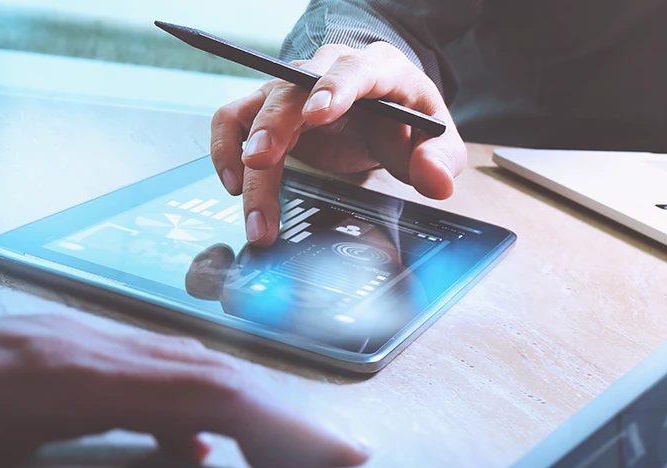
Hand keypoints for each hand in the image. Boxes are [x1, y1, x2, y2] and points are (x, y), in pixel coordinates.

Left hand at [0, 315, 366, 467]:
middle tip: (328, 467)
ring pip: (171, 362)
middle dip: (276, 419)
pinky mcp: (27, 348)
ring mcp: (48, 339)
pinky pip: (132, 367)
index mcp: (63, 379)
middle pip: (204, 369)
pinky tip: (176, 436)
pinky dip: (179, 402)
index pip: (205, 394)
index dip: (278, 429)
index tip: (335, 464)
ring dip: (235, 408)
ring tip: (270, 459)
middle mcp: (69, 345)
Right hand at [211, 42, 467, 245]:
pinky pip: (234, 118)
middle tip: (261, 163)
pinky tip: (233, 184)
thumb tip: (436, 182)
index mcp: (378, 70)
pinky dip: (226, 146)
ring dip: (244, 150)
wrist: (386, 113)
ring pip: (258, 107)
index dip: (335, 89)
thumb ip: (440, 160)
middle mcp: (328, 71)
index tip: (318, 115)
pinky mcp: (271, 110)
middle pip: (293, 88)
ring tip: (243, 198)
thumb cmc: (409, 123)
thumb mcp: (438, 141)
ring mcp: (294, 89)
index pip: (354, 71)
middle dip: (275, 124)